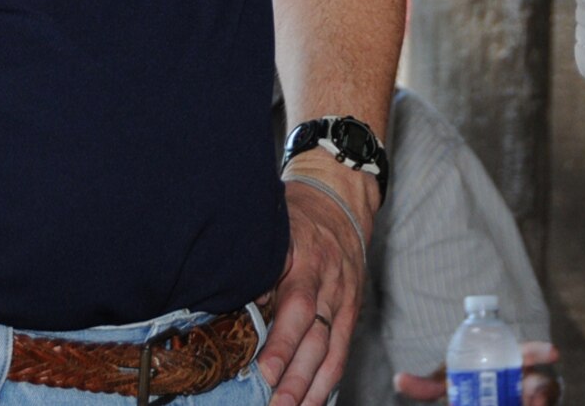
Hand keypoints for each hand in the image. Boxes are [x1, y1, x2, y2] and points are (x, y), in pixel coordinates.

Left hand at [260, 169, 373, 405]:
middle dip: (297, 379)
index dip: (282, 344)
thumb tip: (231, 310)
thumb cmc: (297, 214)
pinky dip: (329, 380)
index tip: (265, 373)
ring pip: (333, 352)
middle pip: (317, 339)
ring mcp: (345, 300)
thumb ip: (258, 269)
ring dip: (313, 389)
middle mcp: (331, 284)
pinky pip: (343, 351)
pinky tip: (315, 401)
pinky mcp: (352, 312)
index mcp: (308, 260)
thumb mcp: (273, 230)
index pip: (297, 308)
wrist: (341, 198)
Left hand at [394, 342, 559, 405]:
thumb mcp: (447, 382)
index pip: (531, 351)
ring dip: (538, 401)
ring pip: (543, 399)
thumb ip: (426, 385)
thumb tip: (398, 379)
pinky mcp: (530, 405)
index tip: (553, 352)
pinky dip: (536, 404)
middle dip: (544, 391)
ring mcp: (530, 400)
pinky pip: (539, 404)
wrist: (476, 398)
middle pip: (545, 384)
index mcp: (509, 360)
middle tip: (536, 399)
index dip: (542, 350)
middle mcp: (527, 382)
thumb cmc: (465, 383)